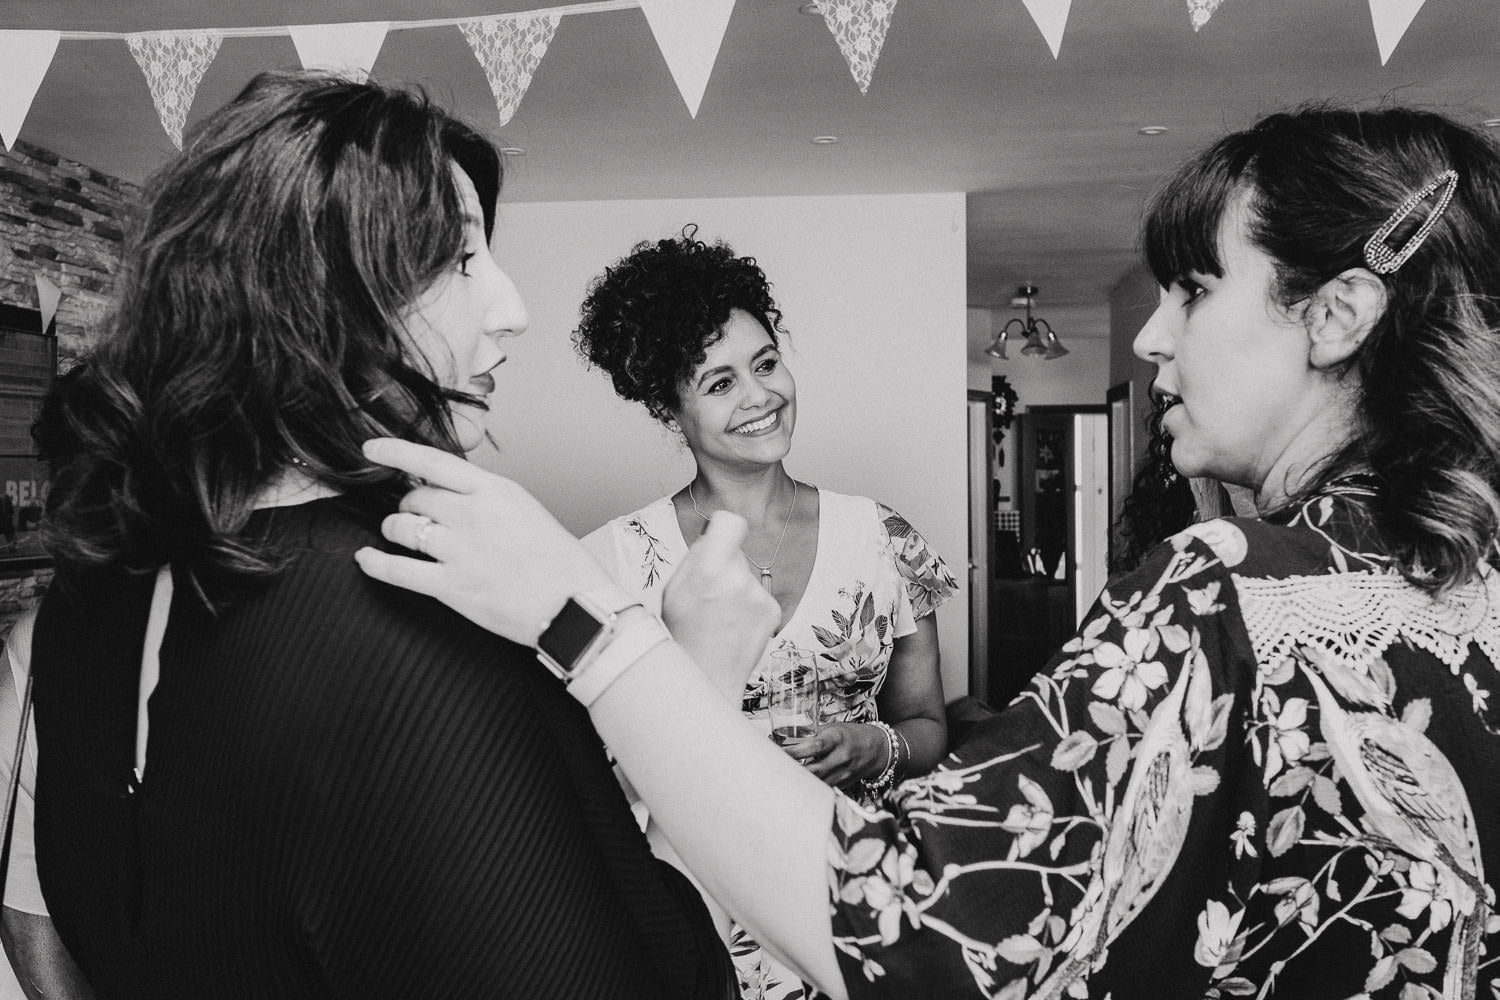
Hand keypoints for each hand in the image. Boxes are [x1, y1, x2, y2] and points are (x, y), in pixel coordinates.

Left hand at [353, 438, 619, 644]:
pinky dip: (375, 563)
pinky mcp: (450, 586)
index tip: (372, 448)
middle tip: (417, 515)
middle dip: (410, 505)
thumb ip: (487, 499)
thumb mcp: (527, 510)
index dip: (395, 451)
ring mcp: (458, 550)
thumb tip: (449, 495)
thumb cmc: (560, 563)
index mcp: (495, 491)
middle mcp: (472, 514)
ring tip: (400, 535)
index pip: (432, 460)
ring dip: (395, 530)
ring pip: (401, 528)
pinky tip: (366, 559)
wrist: (576, 606)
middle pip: (415, 497)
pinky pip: (396, 569)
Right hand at [661, 512, 779, 701]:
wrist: (707, 680)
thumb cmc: (683, 637)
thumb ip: (695, 558)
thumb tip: (713, 534)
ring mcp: (759, 596)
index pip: (730, 523)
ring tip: (719, 619)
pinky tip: (734, 628)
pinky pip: (759, 595)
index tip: (718, 540)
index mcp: (708, 570)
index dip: (723, 529)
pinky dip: (748, 608)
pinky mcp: (773, 611)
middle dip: (724, 566)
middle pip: (736, 553)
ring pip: (747, 576)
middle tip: (708, 597)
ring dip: (736, 589)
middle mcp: (738, 579)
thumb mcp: (672, 592)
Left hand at [781, 722, 888, 789]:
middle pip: (814, 769)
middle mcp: (841, 757)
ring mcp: (844, 774)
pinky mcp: (843, 785)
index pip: (814, 746)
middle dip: (792, 770)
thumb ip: (811, 735)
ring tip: (781, 779)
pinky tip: (797, 787)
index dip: (794, 751)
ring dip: (799, 781)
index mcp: (837, 739)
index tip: (776, 751)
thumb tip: (782, 738)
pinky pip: (824, 788)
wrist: (878, 749)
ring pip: (817, 783)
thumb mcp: (833, 728)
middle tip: (773, 768)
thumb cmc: (851, 735)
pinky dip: (810, 788)